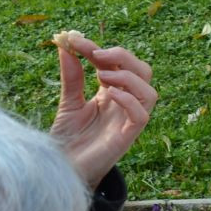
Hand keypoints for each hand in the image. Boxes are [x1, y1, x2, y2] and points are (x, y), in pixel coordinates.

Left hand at [51, 31, 157, 185]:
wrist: (61, 171)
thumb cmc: (68, 140)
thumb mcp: (68, 103)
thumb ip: (72, 77)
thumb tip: (66, 46)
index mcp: (111, 94)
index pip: (116, 64)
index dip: (98, 48)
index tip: (74, 40)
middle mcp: (124, 105)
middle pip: (142, 72)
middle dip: (122, 56)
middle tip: (96, 53)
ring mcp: (127, 121)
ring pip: (149, 92)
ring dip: (128, 77)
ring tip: (102, 76)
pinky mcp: (126, 137)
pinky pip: (142, 115)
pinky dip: (129, 99)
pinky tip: (108, 94)